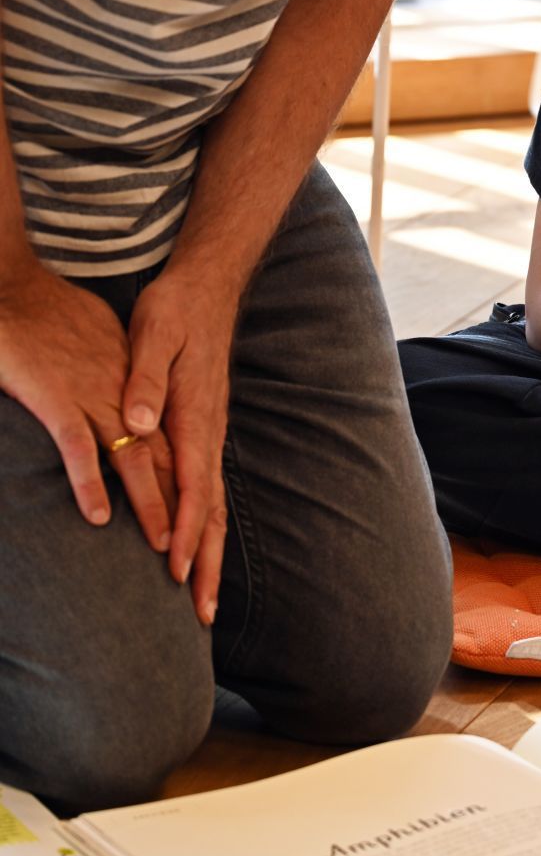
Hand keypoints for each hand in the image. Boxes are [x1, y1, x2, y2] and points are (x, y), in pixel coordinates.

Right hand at [0, 256, 175, 551]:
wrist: (17, 286)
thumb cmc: (62, 319)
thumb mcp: (112, 354)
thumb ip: (133, 390)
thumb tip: (145, 428)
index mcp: (145, 393)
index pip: (180, 453)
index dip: (194, 499)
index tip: (205, 545)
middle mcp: (128, 400)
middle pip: (167, 465)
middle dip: (185, 519)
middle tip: (196, 569)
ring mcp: (95, 398)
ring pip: (133, 460)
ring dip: (149, 505)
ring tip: (163, 549)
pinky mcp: (58, 397)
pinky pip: (78, 445)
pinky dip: (89, 479)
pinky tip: (98, 515)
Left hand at [122, 265, 235, 624]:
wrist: (207, 288)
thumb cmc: (175, 310)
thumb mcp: (153, 334)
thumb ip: (146, 379)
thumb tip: (138, 422)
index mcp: (193, 416)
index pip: (193, 486)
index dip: (186, 531)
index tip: (177, 571)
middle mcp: (207, 433)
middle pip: (212, 511)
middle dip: (208, 564)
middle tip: (203, 614)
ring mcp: (210, 435)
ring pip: (214, 506)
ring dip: (211, 555)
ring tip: (204, 600)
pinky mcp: (204, 432)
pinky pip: (208, 491)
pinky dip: (207, 528)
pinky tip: (201, 549)